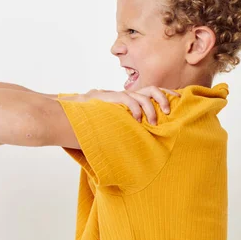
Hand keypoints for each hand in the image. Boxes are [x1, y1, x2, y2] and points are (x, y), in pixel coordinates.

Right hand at [63, 86, 178, 124]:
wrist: (62, 114)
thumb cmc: (83, 125)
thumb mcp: (108, 126)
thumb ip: (121, 130)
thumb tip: (137, 150)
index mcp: (125, 101)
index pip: (150, 93)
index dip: (165, 96)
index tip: (178, 102)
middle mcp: (122, 95)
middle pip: (151, 89)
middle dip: (164, 98)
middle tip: (170, 112)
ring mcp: (114, 96)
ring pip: (141, 94)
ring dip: (151, 107)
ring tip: (153, 121)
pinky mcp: (106, 98)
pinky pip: (126, 99)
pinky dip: (135, 108)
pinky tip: (138, 119)